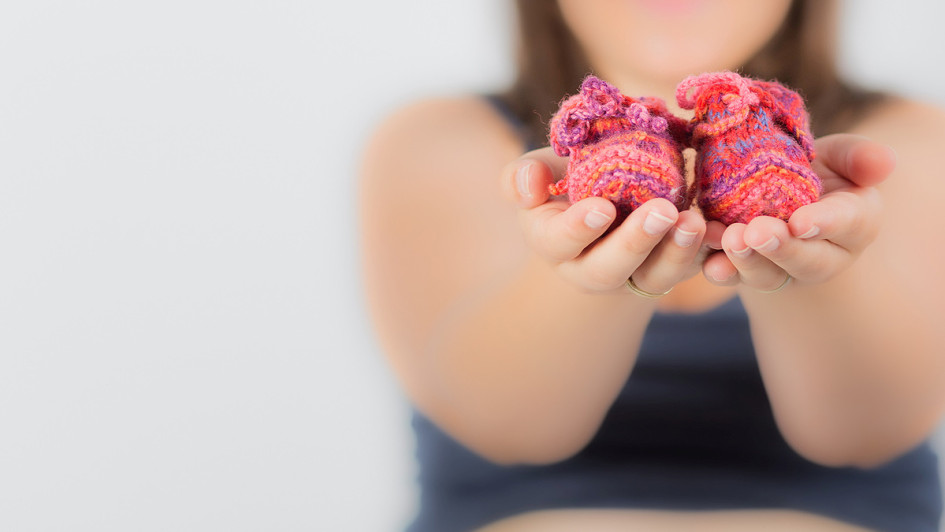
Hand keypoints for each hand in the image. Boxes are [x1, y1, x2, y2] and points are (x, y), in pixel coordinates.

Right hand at [502, 147, 708, 294]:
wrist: (607, 201)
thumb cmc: (568, 181)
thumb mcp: (542, 172)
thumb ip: (524, 175)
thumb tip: (529, 186)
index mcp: (553, 242)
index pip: (559, 242)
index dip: (578, 229)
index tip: (602, 207)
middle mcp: (588, 268)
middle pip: (608, 269)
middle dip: (635, 243)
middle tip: (662, 212)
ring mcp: (631, 274)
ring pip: (653, 276)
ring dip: (676, 252)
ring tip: (695, 221)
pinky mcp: (668, 270)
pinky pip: (688, 270)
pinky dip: (706, 254)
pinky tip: (721, 232)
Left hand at [702, 134, 894, 290]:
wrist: (774, 190)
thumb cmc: (815, 170)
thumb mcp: (838, 156)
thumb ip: (858, 158)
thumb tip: (885, 162)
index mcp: (856, 223)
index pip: (848, 224)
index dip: (826, 223)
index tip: (802, 221)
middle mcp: (824, 256)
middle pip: (807, 262)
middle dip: (781, 249)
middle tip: (756, 233)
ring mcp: (783, 270)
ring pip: (768, 276)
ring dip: (745, 262)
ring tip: (727, 239)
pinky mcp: (746, 273)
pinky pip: (733, 277)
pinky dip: (718, 268)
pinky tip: (705, 257)